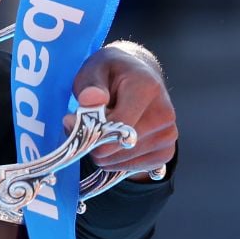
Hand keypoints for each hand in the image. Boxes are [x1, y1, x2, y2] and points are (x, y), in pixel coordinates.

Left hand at [64, 43, 176, 180]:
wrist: (138, 78)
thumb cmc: (112, 74)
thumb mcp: (95, 69)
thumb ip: (90, 85)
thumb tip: (90, 100)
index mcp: (148, 89)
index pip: (118, 125)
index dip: (90, 129)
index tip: (71, 121)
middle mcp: (164, 115)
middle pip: (117, 147)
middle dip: (93, 140)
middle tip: (86, 122)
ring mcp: (168, 136)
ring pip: (119, 161)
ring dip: (101, 150)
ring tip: (103, 128)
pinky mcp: (165, 152)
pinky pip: (129, 168)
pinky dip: (114, 159)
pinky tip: (114, 139)